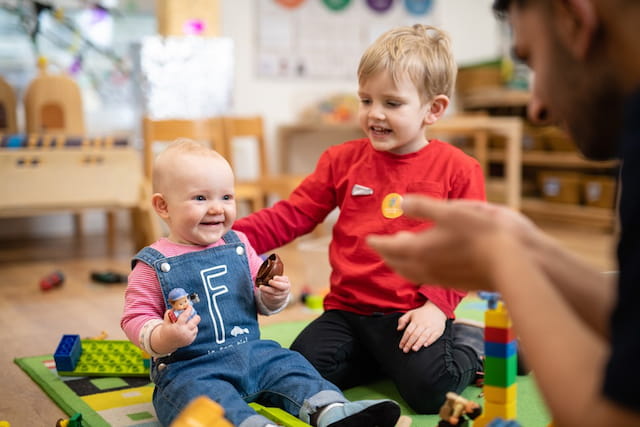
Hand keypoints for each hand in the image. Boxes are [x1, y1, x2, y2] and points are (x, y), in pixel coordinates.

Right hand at [155, 305, 199, 352]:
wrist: (166, 343)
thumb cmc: (166, 330)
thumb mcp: (166, 321)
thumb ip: (170, 313)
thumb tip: (176, 306)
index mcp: (177, 327)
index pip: (186, 315)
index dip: (189, 309)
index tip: (190, 306)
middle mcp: (184, 332)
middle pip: (196, 320)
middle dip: (195, 316)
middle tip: (192, 314)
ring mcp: (188, 337)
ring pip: (196, 326)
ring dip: (193, 323)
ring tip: (188, 323)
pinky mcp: (190, 340)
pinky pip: (195, 332)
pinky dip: (192, 329)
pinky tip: (187, 328)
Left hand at [259, 275, 290, 310]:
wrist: (280, 295)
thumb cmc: (278, 283)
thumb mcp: (280, 279)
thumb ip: (276, 274)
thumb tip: (270, 262)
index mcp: (286, 282)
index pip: (284, 280)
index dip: (280, 279)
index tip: (274, 277)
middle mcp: (285, 289)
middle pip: (281, 287)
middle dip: (275, 284)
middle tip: (269, 281)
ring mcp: (281, 295)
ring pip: (275, 293)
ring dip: (267, 290)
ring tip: (261, 287)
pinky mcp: (276, 300)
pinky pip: (271, 297)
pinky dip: (266, 294)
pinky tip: (262, 291)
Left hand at [367, 195, 529, 290]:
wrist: (515, 262)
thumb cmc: (483, 231)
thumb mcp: (450, 210)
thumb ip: (423, 207)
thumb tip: (399, 202)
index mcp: (419, 249)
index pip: (388, 247)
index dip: (377, 242)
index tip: (369, 239)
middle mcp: (426, 268)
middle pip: (397, 264)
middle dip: (387, 255)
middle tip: (381, 247)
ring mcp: (442, 279)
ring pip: (412, 274)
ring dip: (401, 265)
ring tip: (401, 255)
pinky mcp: (457, 284)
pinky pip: (428, 279)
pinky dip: (418, 271)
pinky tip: (428, 264)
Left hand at [397, 301, 446, 352]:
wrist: (437, 309)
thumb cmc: (421, 313)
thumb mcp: (410, 314)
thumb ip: (403, 320)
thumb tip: (398, 329)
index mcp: (415, 321)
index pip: (408, 331)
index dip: (404, 339)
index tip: (401, 346)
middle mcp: (423, 324)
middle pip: (415, 335)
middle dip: (410, 343)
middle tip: (405, 350)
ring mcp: (431, 327)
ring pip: (424, 336)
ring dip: (418, 343)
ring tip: (414, 349)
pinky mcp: (438, 330)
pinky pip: (434, 336)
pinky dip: (430, 341)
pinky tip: (425, 345)